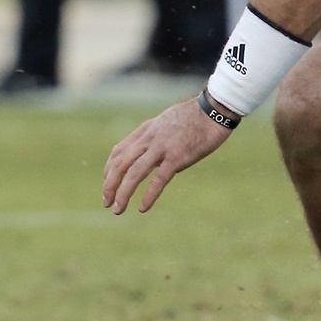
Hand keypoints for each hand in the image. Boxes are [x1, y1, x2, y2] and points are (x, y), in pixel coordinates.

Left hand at [103, 97, 233, 213]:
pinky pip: (159, 179)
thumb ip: (158, 137)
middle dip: (110, 185)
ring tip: (118, 209)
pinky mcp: (178, 156)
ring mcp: (162, 148)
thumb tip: (156, 155)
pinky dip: (149, 195)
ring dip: (123, 193)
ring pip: (134, 173)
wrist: (214, 110)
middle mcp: (149, 139)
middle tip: (106, 202)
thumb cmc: (197, 116)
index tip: (107, 183)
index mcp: (146, 130)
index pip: (118, 151)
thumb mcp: (169, 122)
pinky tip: (142, 208)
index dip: (109, 170)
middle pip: (120, 164)